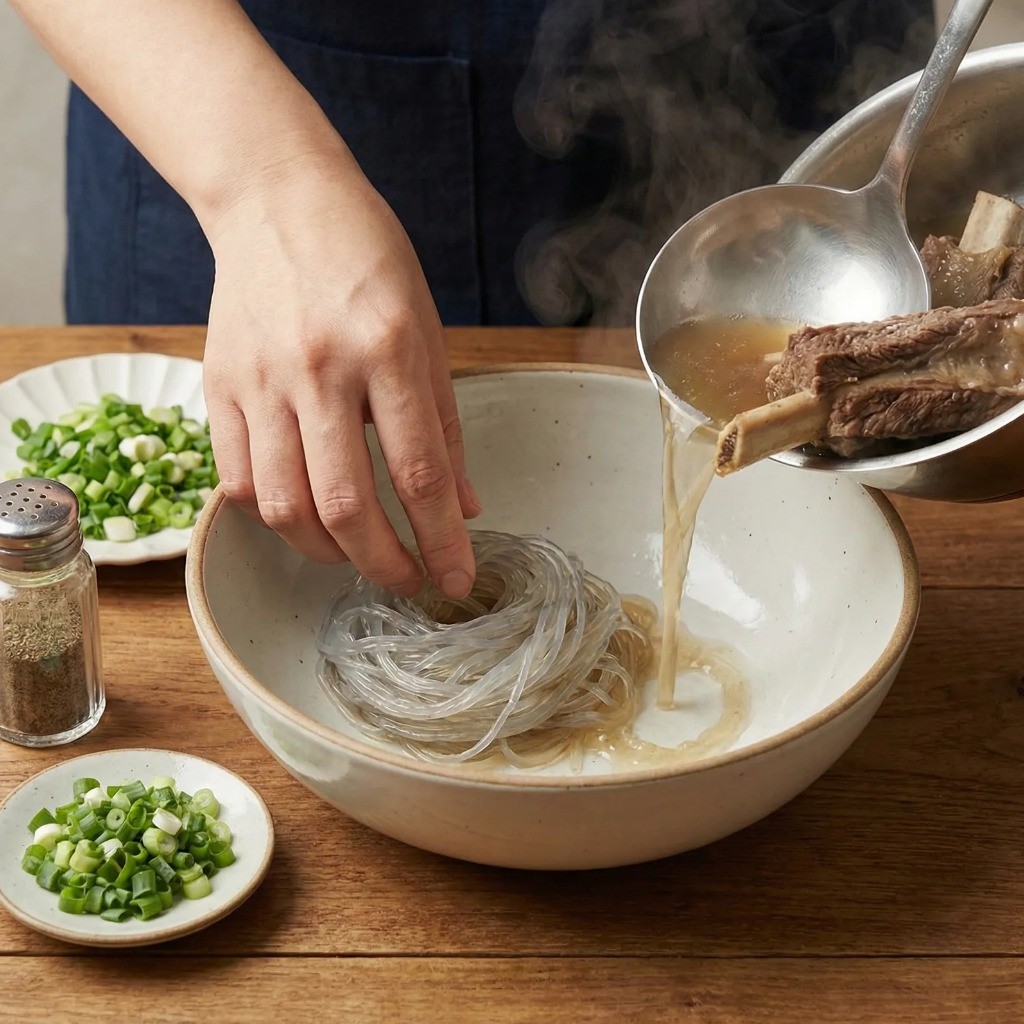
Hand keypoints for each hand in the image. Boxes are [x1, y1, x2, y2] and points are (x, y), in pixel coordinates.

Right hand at [202, 148, 480, 597]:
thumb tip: (462, 506)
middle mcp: (320, 369)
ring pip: (285, 508)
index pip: (420, 473)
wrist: (277, 200)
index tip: (457, 580)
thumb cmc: (367, 260)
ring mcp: (260, 380)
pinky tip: (304, 516)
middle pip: (346, 506)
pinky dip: (275, 518)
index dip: (442, 541)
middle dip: (384, 565)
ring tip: (356, 554)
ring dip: (327, 553)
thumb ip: (443, 424)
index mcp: (389, 349)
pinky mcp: (217, 386)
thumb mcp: (428, 330)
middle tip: (407, 582)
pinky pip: (238, 481)